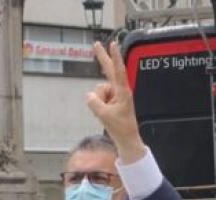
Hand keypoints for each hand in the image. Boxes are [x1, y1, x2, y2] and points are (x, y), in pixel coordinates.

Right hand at [87, 41, 146, 162]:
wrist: (126, 139)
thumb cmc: (120, 127)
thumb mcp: (104, 115)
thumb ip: (93, 102)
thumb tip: (89, 95)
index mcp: (123, 92)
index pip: (118, 71)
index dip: (114, 57)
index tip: (113, 44)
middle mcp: (120, 91)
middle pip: (109, 70)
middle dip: (102, 57)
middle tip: (96, 43)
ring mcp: (115, 95)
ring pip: (98, 90)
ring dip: (99, 101)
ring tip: (108, 113)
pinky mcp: (111, 100)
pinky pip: (98, 97)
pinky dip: (98, 105)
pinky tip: (105, 113)